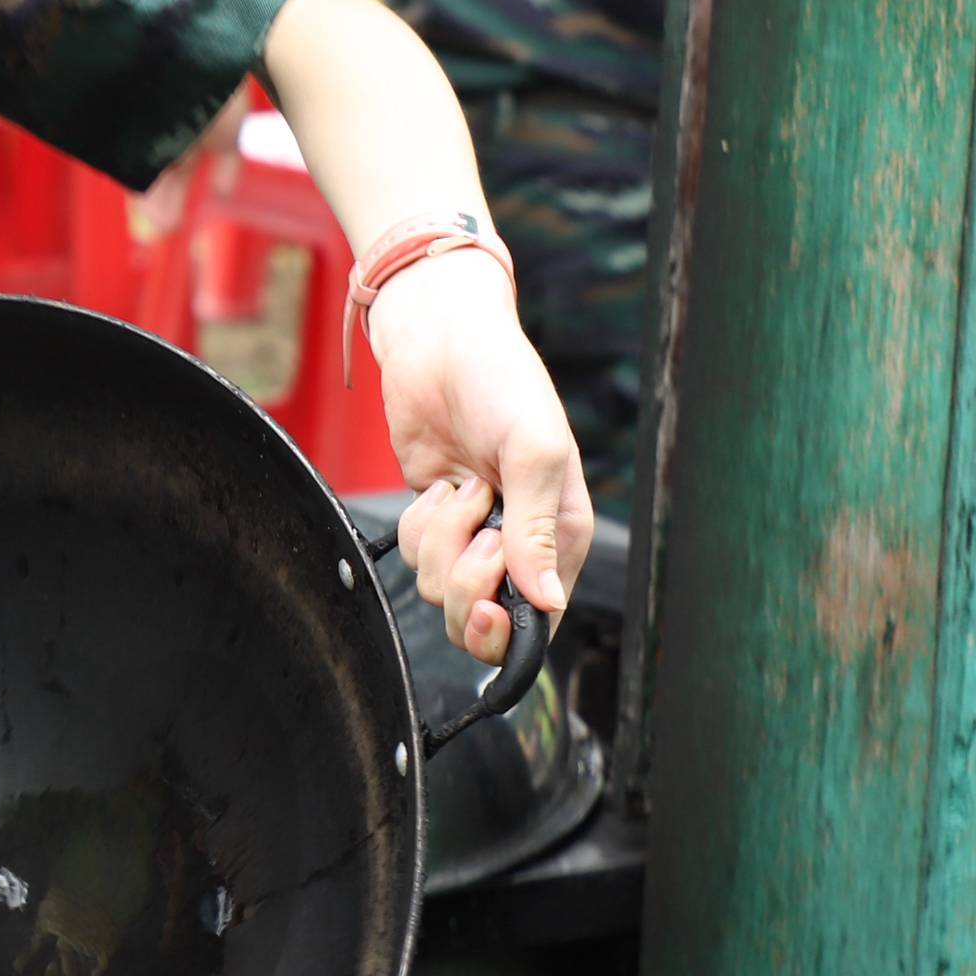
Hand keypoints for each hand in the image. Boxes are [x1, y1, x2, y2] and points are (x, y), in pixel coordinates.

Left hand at [370, 250, 588, 663]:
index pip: (541, 622)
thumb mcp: (534, 452)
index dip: (508, 630)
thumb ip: (536, 532)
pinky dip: (418, 525)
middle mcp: (518, 543)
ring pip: (440, 588)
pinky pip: (414, 555)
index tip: (487, 606)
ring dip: (441, 542)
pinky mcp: (433, 518)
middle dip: (466, 581)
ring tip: (462, 489)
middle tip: (476, 525)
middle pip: (481, 618)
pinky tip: (437, 486)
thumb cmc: (503, 384)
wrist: (440, 345)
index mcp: (562, 536)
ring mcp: (472, 532)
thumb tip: (546, 602)